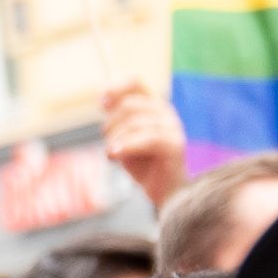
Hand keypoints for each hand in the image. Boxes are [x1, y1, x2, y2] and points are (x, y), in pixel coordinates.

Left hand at [98, 81, 187, 206]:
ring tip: (111, 154)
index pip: (136, 83)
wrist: (164, 194)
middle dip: (112, 124)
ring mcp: (173, 128)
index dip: (116, 88)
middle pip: (130, 105)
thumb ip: (118, 120)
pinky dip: (126, 146)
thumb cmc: (143, 166)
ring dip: (116, 139)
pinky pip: (147, 138)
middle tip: (108, 142)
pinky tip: (113, 155)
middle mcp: (166, 113)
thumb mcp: (124, 138)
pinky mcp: (175, 145)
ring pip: (135, 123)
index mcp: (155, 107)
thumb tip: (105, 100)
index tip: (102, 104)